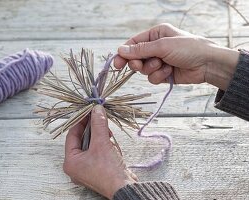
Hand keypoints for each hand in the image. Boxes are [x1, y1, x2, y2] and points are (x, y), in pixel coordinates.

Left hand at [63, 105, 137, 198]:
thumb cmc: (109, 170)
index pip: (72, 135)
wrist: (125, 189)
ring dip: (100, 136)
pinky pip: (97, 151)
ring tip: (108, 133)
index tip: (89, 111)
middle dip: (93, 129)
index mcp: (70, 162)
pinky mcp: (97, 169)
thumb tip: (97, 109)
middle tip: (100, 119)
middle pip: (82, 139)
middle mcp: (76, 166)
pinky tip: (111, 142)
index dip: (81, 121)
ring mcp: (86, 168)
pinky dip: (103, 144)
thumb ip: (98, 124)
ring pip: (90, 144)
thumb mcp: (102, 143)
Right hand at [114, 23, 239, 90]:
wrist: (208, 64)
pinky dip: (159, 75)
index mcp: (155, 35)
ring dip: (152, 69)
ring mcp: (160, 61)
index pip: (133, 44)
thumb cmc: (188, 48)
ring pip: (143, 69)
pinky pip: (152, 77)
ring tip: (164, 65)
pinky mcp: (164, 73)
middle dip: (138, 63)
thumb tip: (120, 50)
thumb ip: (140, 50)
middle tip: (138, 65)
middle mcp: (156, 47)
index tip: (116, 64)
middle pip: (135, 58)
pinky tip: (170, 71)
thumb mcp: (162, 46)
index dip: (123, 53)